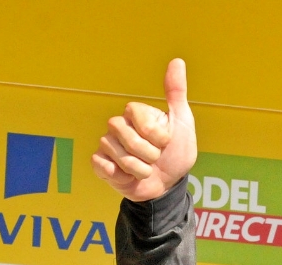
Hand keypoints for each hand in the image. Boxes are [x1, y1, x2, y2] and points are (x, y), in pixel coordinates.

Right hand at [91, 59, 197, 201]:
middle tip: (155, 158)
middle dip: (149, 154)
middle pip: (127, 136)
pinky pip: (103, 166)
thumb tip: (177, 61)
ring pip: (118, 154)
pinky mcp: (99, 164)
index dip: (157, 135)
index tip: (166, 142)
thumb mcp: (182, 122)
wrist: (168, 186)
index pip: (138, 116)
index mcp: (136, 113)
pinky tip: (128, 176)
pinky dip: (121, 176)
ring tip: (145, 169)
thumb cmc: (176, 154)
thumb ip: (176, 93)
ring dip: (140, 169)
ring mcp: (107, 144)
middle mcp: (118, 125)